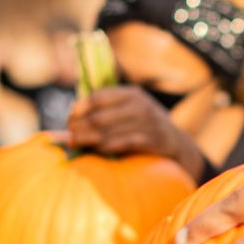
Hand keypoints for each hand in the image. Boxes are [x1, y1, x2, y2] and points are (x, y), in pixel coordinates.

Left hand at [68, 86, 204, 176]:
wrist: (174, 142)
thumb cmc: (143, 125)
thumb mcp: (129, 109)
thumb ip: (106, 109)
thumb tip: (72, 116)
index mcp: (131, 93)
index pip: (97, 97)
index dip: (79, 108)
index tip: (69, 119)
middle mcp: (140, 105)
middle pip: (99, 116)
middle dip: (80, 127)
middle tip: (69, 136)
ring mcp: (147, 122)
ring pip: (108, 131)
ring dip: (88, 139)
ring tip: (75, 143)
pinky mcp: (152, 139)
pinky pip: (123, 143)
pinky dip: (106, 147)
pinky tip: (96, 149)